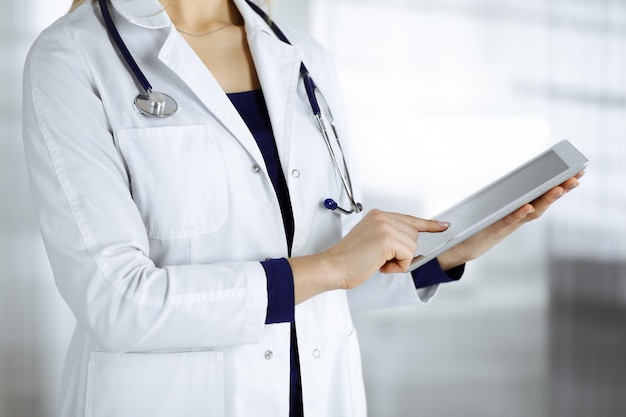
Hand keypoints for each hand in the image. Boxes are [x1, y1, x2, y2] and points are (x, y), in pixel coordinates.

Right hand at [289, 209, 448, 302]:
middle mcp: (382, 217)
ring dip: (398, 260)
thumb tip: (410, 244)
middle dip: (401, 253)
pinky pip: (407, 256)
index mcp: (378, 215)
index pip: (409, 219)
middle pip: (413, 236)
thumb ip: (389, 237)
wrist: (334, 266)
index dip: (428, 225)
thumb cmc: (349, 260)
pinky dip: (397, 266)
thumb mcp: (371, 241)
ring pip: (412, 247)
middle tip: (379, 259)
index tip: (443, 225)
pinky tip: (379, 265)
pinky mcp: (388, 239)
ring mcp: (385, 226)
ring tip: (376, 261)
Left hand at [437, 172, 583, 270]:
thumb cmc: (483, 225)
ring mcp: (509, 224)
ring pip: (532, 212)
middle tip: (576, 178)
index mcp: (521, 209)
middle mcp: (519, 217)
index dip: (560, 184)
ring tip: (559, 188)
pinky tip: (527, 206)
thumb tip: (521, 176)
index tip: (577, 172)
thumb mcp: (499, 208)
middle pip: (543, 202)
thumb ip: (510, 195)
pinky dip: (518, 214)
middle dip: (561, 190)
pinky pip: (508, 220)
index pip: (543, 194)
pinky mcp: (494, 229)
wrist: (467, 246)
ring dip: (546, 200)